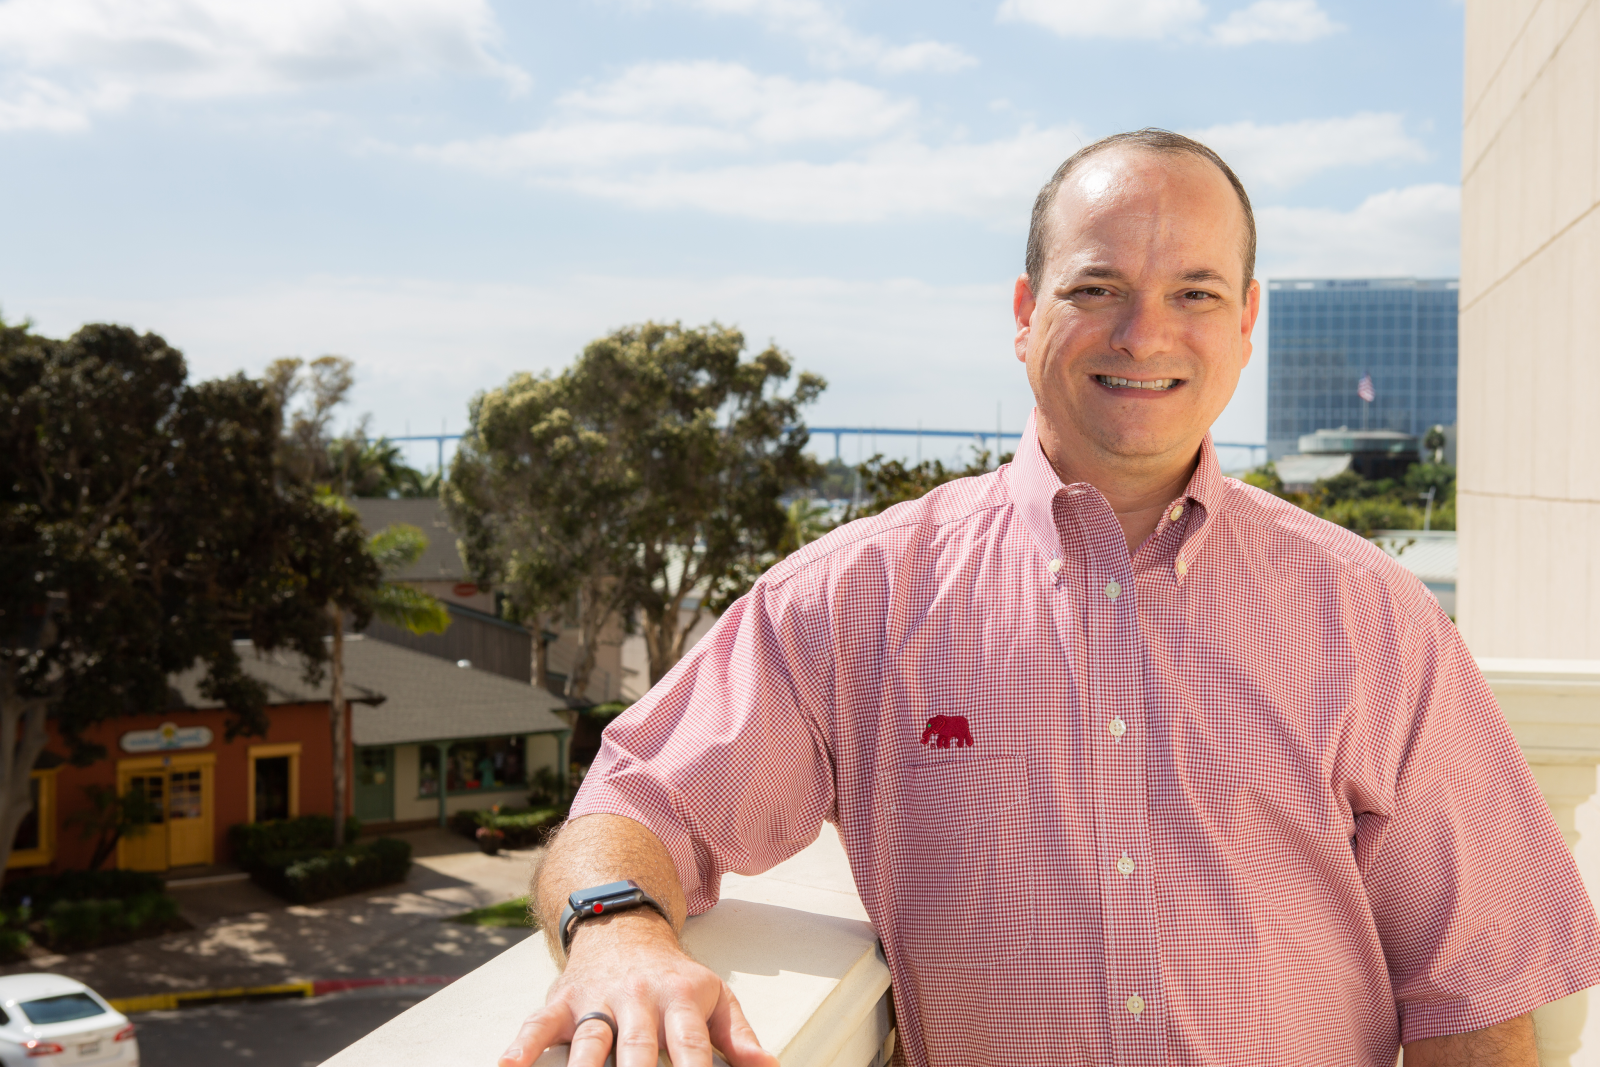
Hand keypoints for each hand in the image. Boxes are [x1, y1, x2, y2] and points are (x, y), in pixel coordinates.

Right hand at [497, 911, 777, 1066]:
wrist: (624, 927)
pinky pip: (538, 1026)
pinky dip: (522, 1046)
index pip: (691, 1047)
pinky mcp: (563, 1002)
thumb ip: (738, 1037)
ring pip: (589, 1041)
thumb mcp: (714, 997)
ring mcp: (598, 1000)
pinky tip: (508, 1066)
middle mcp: (638, 1000)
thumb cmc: (673, 976)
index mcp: (679, 1000)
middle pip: (637, 1050)